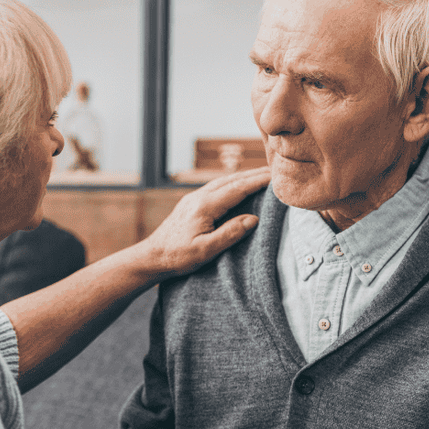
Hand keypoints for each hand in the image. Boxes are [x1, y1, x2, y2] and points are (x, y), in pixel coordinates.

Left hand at [136, 167, 270, 279]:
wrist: (151, 256)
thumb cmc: (177, 256)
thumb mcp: (206, 250)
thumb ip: (230, 234)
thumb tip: (253, 219)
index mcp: (205, 206)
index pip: (238, 188)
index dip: (258, 181)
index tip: (277, 177)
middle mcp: (199, 196)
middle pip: (232, 179)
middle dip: (255, 174)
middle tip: (276, 172)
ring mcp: (193, 198)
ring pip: (223, 181)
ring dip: (244, 177)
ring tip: (262, 176)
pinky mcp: (191, 203)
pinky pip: (216, 187)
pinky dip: (232, 183)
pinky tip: (238, 186)